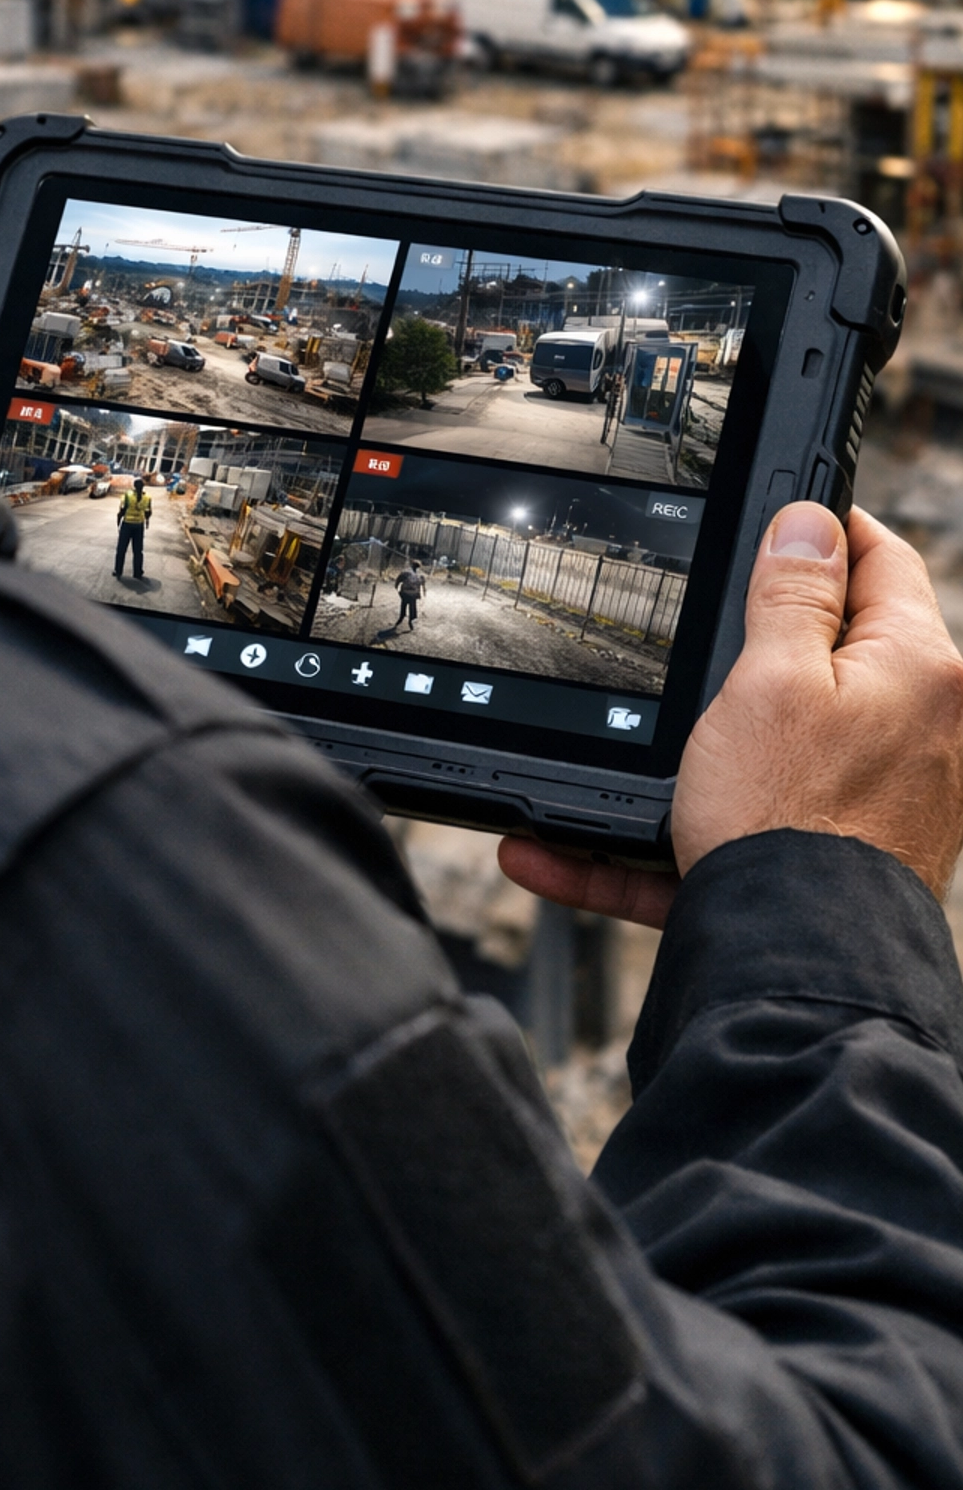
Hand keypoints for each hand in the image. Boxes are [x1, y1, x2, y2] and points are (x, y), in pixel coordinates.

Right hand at [499, 502, 962, 929]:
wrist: (793, 972)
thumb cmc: (790, 825)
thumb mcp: (770, 680)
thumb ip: (791, 593)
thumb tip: (810, 522)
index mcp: (920, 670)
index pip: (880, 560)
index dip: (819, 528)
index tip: (772, 518)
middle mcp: (921, 732)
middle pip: (826, 651)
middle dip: (744, 647)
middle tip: (684, 635)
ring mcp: (882, 800)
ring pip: (769, 749)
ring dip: (685, 753)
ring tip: (605, 756)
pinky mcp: (834, 859)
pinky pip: (741, 829)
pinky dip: (664, 837)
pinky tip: (568, 851)